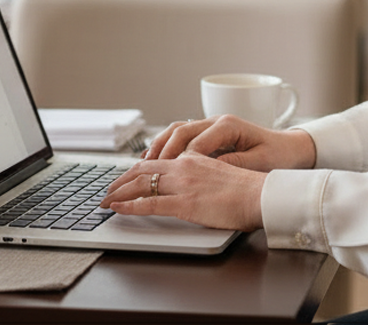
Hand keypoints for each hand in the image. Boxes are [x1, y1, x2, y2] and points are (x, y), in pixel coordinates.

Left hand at [100, 152, 264, 230]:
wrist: (261, 195)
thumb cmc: (247, 189)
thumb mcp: (219, 173)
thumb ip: (201, 173)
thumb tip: (188, 183)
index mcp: (193, 158)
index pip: (156, 161)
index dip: (135, 170)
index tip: (124, 179)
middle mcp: (184, 166)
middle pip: (143, 169)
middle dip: (121, 181)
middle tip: (108, 191)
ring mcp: (183, 184)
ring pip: (141, 184)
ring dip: (119, 192)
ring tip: (106, 201)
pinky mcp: (185, 203)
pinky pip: (149, 204)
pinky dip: (129, 206)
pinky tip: (118, 209)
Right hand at [143, 114, 315, 171]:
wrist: (291, 149)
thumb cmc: (278, 155)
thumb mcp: (259, 161)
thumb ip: (234, 161)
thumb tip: (210, 166)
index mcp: (228, 125)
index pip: (194, 141)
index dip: (177, 158)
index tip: (164, 173)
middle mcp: (216, 122)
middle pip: (179, 132)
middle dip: (159, 151)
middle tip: (142, 170)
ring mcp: (211, 127)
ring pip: (176, 131)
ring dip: (158, 147)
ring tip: (142, 164)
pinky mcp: (210, 136)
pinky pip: (182, 137)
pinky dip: (166, 146)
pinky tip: (154, 159)